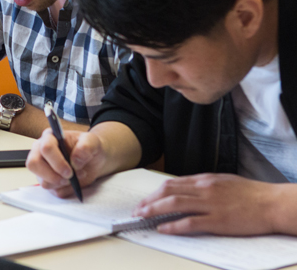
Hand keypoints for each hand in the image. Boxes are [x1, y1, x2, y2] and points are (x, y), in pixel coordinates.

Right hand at [26, 129, 107, 197]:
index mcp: (49, 138)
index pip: (45, 148)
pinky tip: (74, 182)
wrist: (93, 159)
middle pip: (34, 164)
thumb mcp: (92, 141)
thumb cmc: (89, 147)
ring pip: (43, 181)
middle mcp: (41, 151)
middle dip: (52, 175)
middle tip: (69, 178)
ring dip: (62, 183)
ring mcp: (43, 168)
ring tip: (76, 177)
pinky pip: (53, 191)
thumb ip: (86, 147)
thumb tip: (75, 161)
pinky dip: (66, 189)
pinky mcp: (48, 181)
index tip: (70, 171)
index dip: (57, 161)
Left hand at [133, 174, 281, 235]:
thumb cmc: (252, 194)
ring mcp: (210, 204)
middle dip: (149, 200)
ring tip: (142, 217)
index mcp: (205, 180)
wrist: (272, 203)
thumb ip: (204, 185)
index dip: (154, 192)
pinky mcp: (218, 220)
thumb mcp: (224, 182)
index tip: (144, 200)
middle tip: (137, 210)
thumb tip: (188, 190)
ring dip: (154, 210)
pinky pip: (190, 222)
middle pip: (168, 191)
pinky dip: (173, 225)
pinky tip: (163, 228)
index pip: (171, 183)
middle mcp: (204, 189)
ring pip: (174, 203)